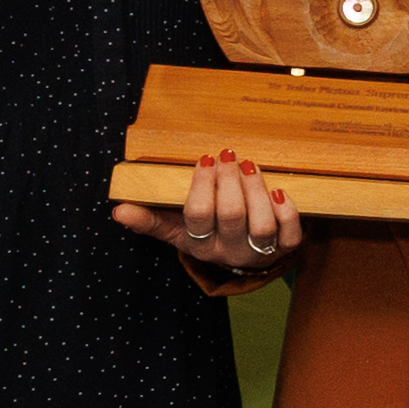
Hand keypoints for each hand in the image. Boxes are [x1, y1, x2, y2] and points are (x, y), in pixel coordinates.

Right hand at [113, 149, 301, 277]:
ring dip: (257, 191)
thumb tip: (118, 210)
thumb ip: (148, 219)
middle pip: (231, 215)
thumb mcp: (175, 229)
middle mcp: (229, 251)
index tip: (205, 159)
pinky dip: (287, 213)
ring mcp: (259, 251)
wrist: (240, 253)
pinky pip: (290, 236)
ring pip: (261, 225)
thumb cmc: (204, 232)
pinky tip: (279, 190)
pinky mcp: (285, 249)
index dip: (202, 187)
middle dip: (229, 181)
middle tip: (228, 155)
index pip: (197, 217)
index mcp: (199, 244)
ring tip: (249, 166)